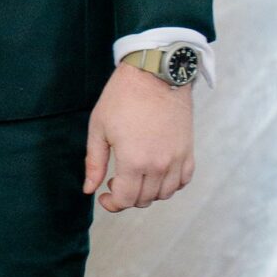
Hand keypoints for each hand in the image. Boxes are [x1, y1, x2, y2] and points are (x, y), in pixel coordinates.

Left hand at [84, 63, 194, 211]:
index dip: (112, 204)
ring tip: (136, 176)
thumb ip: (94, 162)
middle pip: (144, 199)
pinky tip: (158, 173)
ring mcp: (176, 159)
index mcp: (134, 160)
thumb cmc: (123, 95)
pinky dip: (170, 184)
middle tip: (116, 181)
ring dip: (148, 192)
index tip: (104, 196)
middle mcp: (158, 165)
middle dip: (127, 196)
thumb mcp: (99, 126)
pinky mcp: (188, 150)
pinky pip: (183, 181)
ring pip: (164, 194)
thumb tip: (89, 189)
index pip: (125, 200)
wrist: (155, 72)